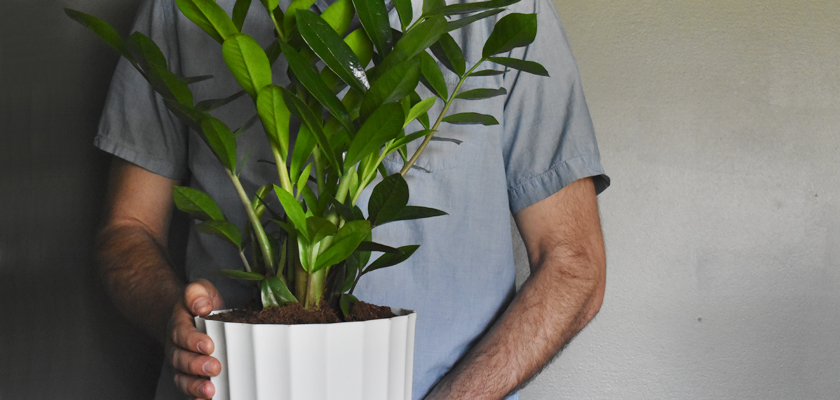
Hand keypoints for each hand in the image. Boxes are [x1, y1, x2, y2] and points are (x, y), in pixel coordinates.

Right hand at [166, 279, 225, 398]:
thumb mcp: (198, 290)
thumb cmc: (197, 305)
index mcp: (178, 325)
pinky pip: (188, 390)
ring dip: (195, 386)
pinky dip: (194, 398)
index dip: (193, 340)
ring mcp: (180, 364)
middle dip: (196, 365)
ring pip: (182, 378)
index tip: (208, 345)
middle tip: (214, 367)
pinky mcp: (188, 376)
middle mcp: (175, 347)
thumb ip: (197, 293)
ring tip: (209, 391)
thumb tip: (202, 305)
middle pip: (180, 359)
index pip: (182, 333)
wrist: (185, 318)